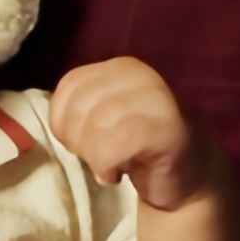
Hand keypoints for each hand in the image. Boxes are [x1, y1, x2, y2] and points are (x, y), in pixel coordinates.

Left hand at [46, 57, 224, 216]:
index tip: (79, 142)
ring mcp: (156, 98)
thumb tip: (51, 119)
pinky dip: (110, 166)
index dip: (63, 121)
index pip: (69, 87)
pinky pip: (117, 145)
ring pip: (97, 126)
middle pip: (80, 108)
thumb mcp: (103, 118)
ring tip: (111, 164)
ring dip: (96, 157)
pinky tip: (121, 172)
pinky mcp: (167, 128)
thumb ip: (78, 107)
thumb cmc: (137, 146)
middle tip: (97, 157)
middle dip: (79, 142)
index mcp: (119, 68)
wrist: (188, 172)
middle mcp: (138, 75)